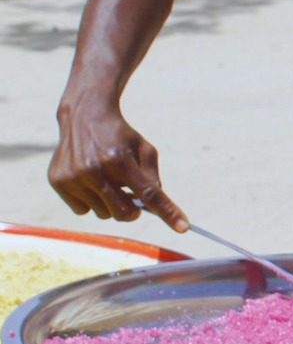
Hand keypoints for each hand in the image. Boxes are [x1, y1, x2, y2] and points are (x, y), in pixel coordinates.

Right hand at [49, 100, 186, 229]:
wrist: (84, 116)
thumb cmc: (120, 135)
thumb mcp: (145, 149)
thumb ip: (152, 176)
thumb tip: (155, 206)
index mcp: (119, 160)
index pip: (148, 193)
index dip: (167, 212)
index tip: (183, 227)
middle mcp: (93, 170)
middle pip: (124, 213)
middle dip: (133, 210)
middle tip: (132, 196)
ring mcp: (73, 177)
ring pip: (102, 214)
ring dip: (110, 203)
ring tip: (107, 180)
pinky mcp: (58, 182)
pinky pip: (82, 210)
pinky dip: (90, 201)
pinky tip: (89, 181)